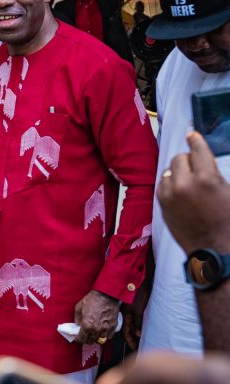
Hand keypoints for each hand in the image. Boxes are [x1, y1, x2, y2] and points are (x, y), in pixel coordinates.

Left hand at [74, 289, 119, 343]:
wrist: (106, 294)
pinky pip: (109, 336)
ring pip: (100, 340)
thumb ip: (77, 319)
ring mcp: (106, 329)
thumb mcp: (78, 308)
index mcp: (87, 325)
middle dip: (86, 339)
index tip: (78, 338)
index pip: (82, 339)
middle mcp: (97, 329)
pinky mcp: (113, 326)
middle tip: (85, 335)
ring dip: (96, 338)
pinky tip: (102, 332)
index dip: (78, 339)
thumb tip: (77, 326)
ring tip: (94, 334)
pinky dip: (105, 336)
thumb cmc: (92, 299)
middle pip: (91, 341)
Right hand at [122, 288, 150, 350]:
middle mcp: (127, 315)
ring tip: (140, 341)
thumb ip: (138, 323)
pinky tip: (142, 329)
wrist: (140, 282)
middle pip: (128, 331)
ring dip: (135, 334)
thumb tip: (138, 334)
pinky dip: (138, 327)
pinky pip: (135, 321)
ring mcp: (130, 312)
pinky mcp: (135, 309)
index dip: (130, 341)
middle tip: (138, 347)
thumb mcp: (138, 310)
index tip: (134, 349)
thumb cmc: (139, 294)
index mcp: (126, 316)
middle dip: (132, 339)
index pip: (126, 333)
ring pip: (131, 326)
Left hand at [157, 131, 229, 253]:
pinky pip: (163, 183)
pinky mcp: (161, 204)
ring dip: (179, 172)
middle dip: (189, 160)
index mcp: (207, 179)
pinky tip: (181, 191)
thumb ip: (213, 173)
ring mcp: (170, 195)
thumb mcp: (229, 192)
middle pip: (180, 158)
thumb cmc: (227, 221)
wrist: (214, 249)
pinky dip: (170, 183)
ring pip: (169, 170)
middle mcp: (185, 185)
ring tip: (190, 183)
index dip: (195, 140)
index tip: (192, 134)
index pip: (197, 150)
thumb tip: (202, 159)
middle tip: (198, 169)